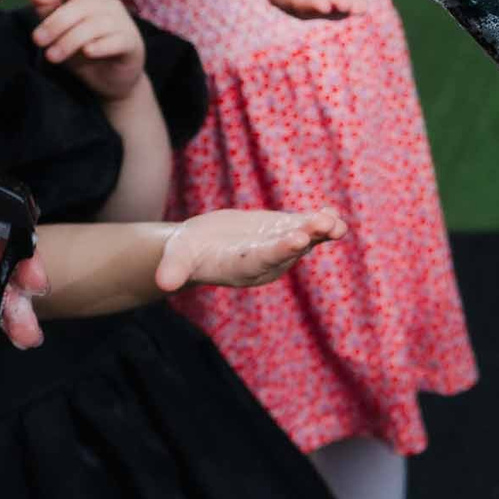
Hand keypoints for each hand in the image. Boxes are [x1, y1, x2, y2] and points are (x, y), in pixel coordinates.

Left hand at [24, 0, 144, 99]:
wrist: (112, 80)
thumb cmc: (84, 51)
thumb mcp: (60, 31)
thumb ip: (46, 7)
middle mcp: (108, 5)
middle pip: (82, 4)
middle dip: (56, 22)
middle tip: (38, 40)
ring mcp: (122, 23)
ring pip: (95, 24)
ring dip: (70, 40)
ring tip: (53, 56)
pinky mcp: (132, 44)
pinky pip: (116, 40)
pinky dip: (100, 45)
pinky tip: (88, 52)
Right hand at [156, 207, 347, 290]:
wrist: (203, 247)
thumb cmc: (187, 252)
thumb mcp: (177, 258)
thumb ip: (173, 269)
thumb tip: (164, 284)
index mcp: (240, 267)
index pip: (262, 259)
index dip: (280, 250)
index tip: (296, 240)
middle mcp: (264, 261)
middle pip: (288, 250)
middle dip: (305, 237)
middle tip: (323, 225)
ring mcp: (277, 247)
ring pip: (303, 239)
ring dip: (320, 230)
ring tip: (334, 222)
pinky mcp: (283, 233)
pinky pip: (307, 229)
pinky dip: (321, 222)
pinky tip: (333, 214)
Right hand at [237, 0, 368, 18]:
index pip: (298, 5)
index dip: (311, 5)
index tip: (323, 4)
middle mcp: (303, 4)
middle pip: (318, 10)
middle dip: (331, 8)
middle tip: (341, 3)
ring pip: (336, 10)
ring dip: (347, 9)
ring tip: (358, 7)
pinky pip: (348, 1)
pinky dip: (356, 4)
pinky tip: (363, 6)